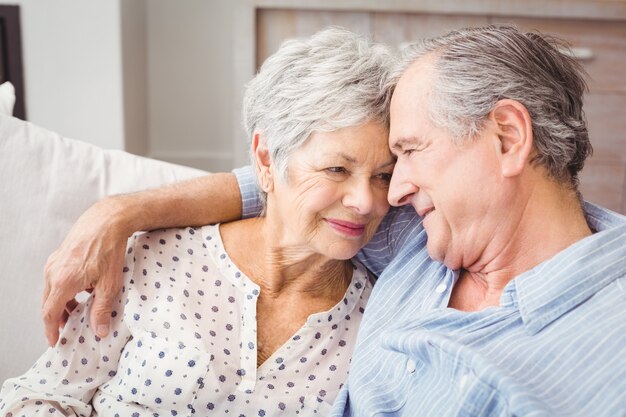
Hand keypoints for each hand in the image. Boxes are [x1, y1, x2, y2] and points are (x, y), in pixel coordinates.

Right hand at [42, 198, 129, 345]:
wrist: (106, 220)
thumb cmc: (109, 248)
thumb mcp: (110, 283)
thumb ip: (102, 309)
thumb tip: (99, 330)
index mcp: (63, 282)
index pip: (50, 313)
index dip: (51, 330)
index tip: (54, 341)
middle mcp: (53, 272)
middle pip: (49, 303)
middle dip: (58, 318)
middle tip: (68, 328)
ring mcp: (54, 262)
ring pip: (52, 290)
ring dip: (63, 302)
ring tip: (80, 309)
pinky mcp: (59, 255)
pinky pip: (57, 278)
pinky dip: (65, 289)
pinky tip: (83, 289)